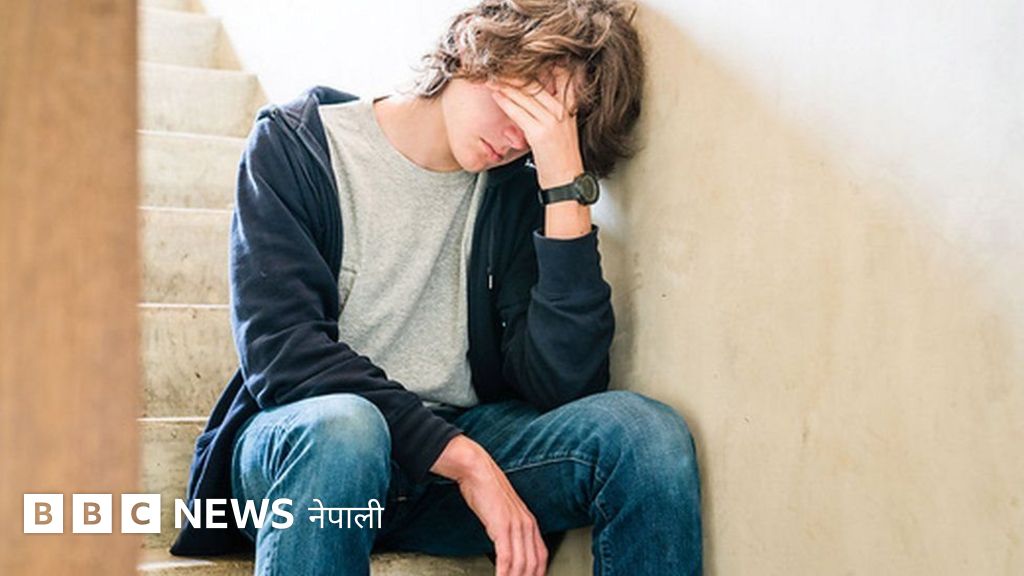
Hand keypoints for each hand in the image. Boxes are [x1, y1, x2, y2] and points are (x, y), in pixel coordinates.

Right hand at [434, 435, 547, 574]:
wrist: (478, 470)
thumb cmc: (487, 490)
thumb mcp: (504, 512)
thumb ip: (510, 528)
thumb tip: (507, 546)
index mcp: (530, 522)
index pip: (542, 556)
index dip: (538, 573)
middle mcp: (527, 525)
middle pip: (534, 564)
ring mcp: (516, 526)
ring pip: (521, 564)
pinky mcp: (502, 526)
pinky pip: (506, 557)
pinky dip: (504, 573)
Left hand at [488, 66, 583, 190]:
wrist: (567, 181)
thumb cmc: (561, 157)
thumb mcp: (563, 127)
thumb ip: (554, 108)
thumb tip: (536, 93)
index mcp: (570, 106)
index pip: (559, 73)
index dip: (540, 62)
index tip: (519, 56)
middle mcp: (563, 110)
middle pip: (536, 82)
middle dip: (514, 72)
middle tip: (498, 64)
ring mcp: (553, 121)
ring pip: (526, 95)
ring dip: (505, 84)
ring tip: (491, 76)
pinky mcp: (541, 134)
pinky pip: (520, 112)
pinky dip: (506, 101)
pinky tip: (496, 94)